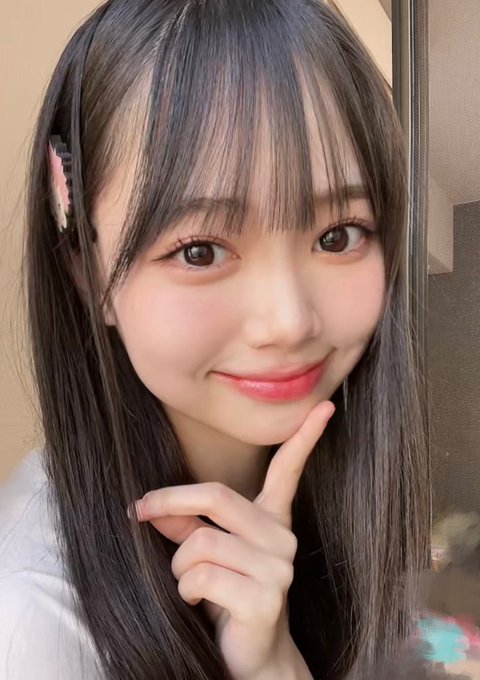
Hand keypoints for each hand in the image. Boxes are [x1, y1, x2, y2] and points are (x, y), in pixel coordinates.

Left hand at [130, 400, 335, 679]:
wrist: (252, 658)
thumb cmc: (227, 599)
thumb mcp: (206, 555)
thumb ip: (187, 525)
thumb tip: (152, 505)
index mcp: (272, 521)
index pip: (288, 472)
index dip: (305, 437)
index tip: (325, 407)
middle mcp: (281, 538)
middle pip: (217, 496)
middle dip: (170, 500)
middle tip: (142, 510)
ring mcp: (278, 568)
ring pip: (200, 541)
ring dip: (177, 565)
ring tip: (187, 584)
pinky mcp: (265, 598)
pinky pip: (201, 576)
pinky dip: (185, 589)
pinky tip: (198, 603)